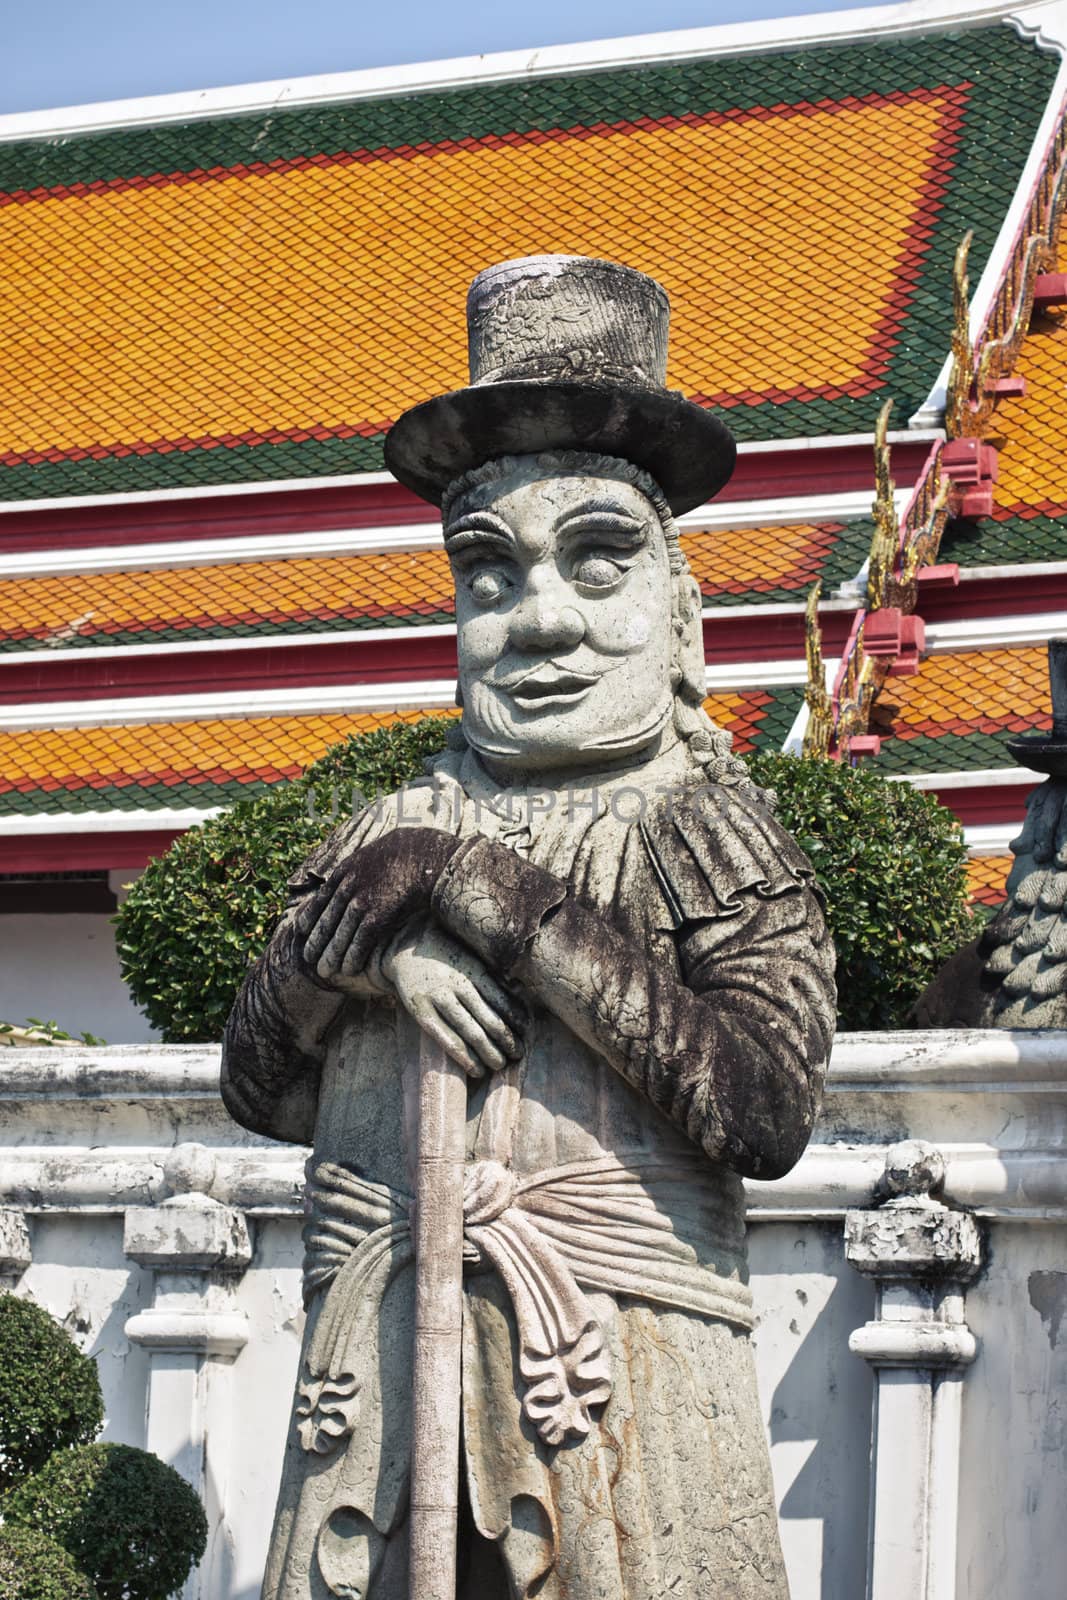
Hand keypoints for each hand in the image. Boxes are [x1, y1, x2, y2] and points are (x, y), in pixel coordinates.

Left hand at [296, 828, 461, 986]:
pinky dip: (352, 957)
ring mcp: (361, 902)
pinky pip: (360, 942)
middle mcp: (348, 888)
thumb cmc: (406, 852)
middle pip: (326, 921)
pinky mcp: (377, 916)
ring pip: (340, 935)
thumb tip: (360, 869)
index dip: (310, 918)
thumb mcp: (374, 852)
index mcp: (345, 871)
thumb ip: (362, 865)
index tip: (300, 931)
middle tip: (308, 958)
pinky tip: (349, 970)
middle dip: (316, 942)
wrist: (425, 854)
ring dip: (332, 956)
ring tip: (325, 972)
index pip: (320, 899)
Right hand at [382, 923, 525, 1078]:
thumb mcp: (471, 957)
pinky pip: (446, 1039)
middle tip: (519, 1055)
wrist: (405, 948)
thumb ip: (492, 975)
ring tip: (501, 1065)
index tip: (526, 1033)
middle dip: (507, 1041)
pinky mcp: (421, 1012)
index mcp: (473, 970)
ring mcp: (438, 999)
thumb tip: (519, 992)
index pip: (502, 1000)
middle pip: (489, 1020)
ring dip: (489, 1052)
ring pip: (470, 1033)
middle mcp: (457, 985)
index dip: (517, 1020)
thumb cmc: (446, 954)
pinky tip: (476, 1068)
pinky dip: (464, 1057)